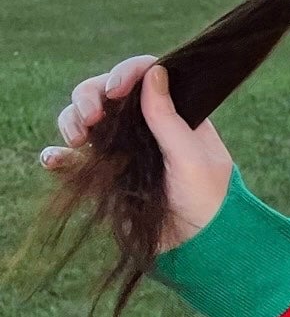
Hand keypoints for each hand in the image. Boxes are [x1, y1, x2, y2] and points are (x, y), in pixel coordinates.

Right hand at [42, 54, 234, 251]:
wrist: (198, 245)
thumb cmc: (207, 199)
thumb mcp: (192, 156)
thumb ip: (168, 117)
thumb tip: (153, 71)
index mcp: (173, 113)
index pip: (145, 76)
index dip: (124, 74)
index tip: (114, 90)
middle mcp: (144, 125)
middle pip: (105, 93)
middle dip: (89, 96)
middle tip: (91, 118)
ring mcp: (122, 148)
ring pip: (85, 120)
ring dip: (71, 121)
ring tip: (77, 140)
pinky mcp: (105, 174)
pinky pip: (74, 159)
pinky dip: (58, 155)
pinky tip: (54, 159)